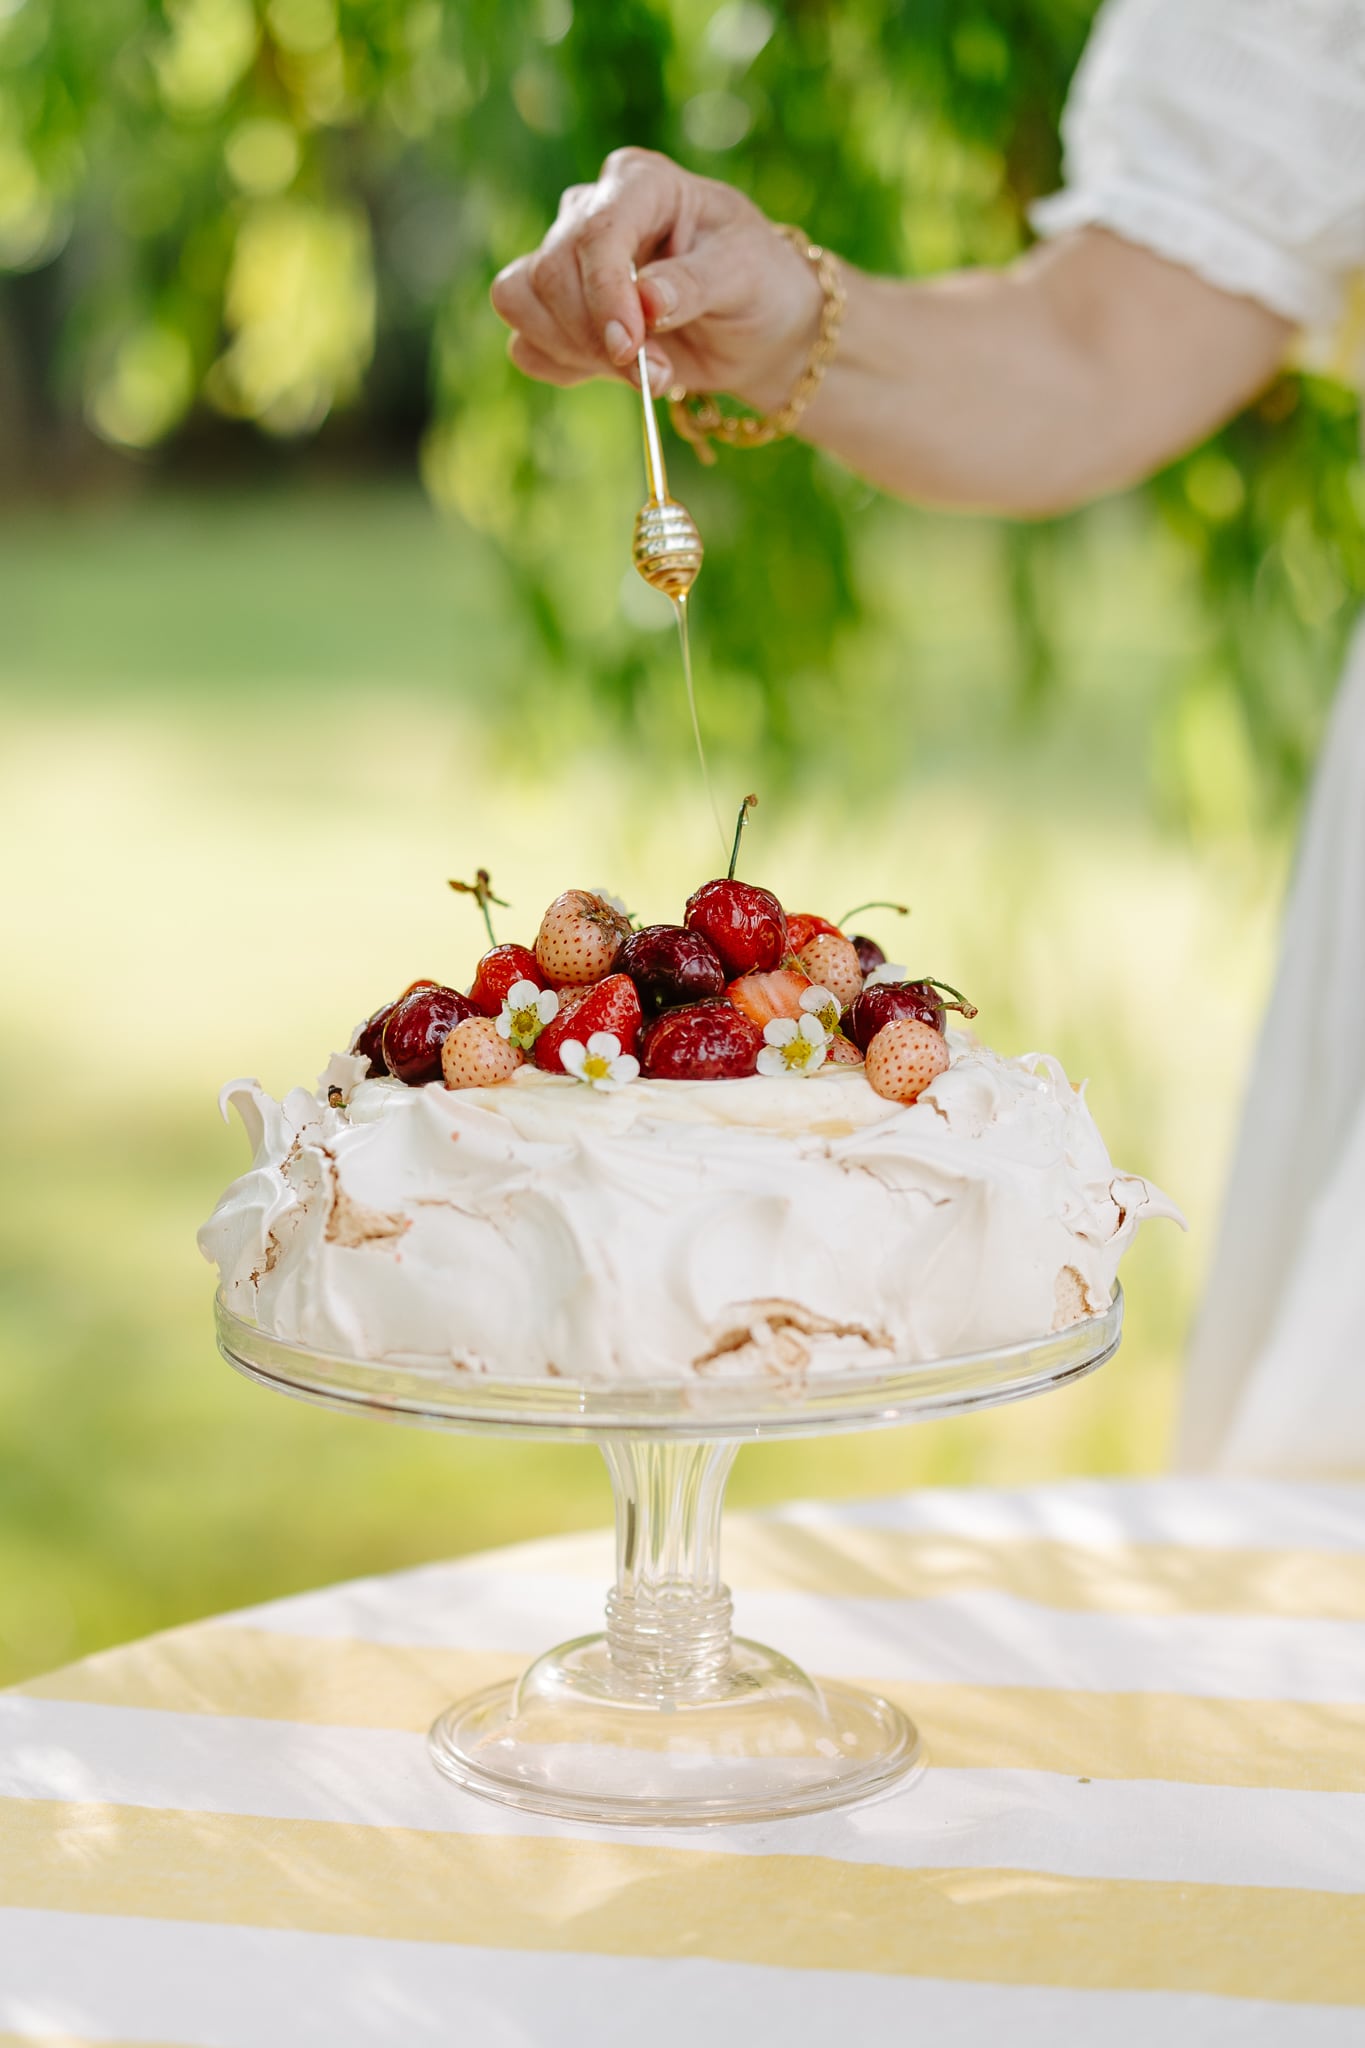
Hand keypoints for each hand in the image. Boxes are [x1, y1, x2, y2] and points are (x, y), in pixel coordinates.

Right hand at [490, 147, 823, 411]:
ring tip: (641, 372)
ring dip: (574, 351)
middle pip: (549, 272)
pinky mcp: (556, 310)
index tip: (627, 348)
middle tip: (656, 374)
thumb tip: (646, 300)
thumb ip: (695, 283)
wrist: (755, 327)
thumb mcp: (743, 274)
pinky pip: (525, 343)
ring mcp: (567, 260)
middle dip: (596, 337)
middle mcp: (591, 211)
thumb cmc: (756, 283)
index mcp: (640, 183)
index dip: (602, 294)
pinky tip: (610, 372)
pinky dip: (562, 367)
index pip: (595, 232)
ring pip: (521, 301)